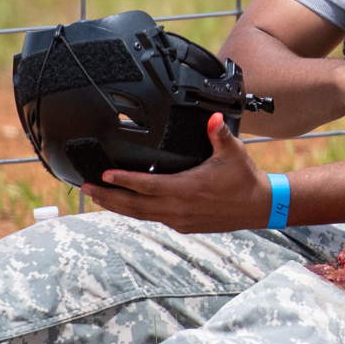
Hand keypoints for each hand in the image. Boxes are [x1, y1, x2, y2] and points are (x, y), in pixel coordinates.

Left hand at [82, 113, 270, 232]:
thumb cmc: (244, 179)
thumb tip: (213, 118)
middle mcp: (179, 209)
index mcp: (186, 190)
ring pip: (140, 216)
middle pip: (135, 206)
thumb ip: (219, 134)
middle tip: (85, 189)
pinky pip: (152, 219)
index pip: (147, 186)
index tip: (103, 176)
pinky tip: (125, 205)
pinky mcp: (183, 225)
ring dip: (117, 207)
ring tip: (96, 198)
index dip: (124, 181)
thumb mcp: (233, 152)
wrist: (259, 207)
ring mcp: (179, 220)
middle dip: (108, 198)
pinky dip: (135, 212)